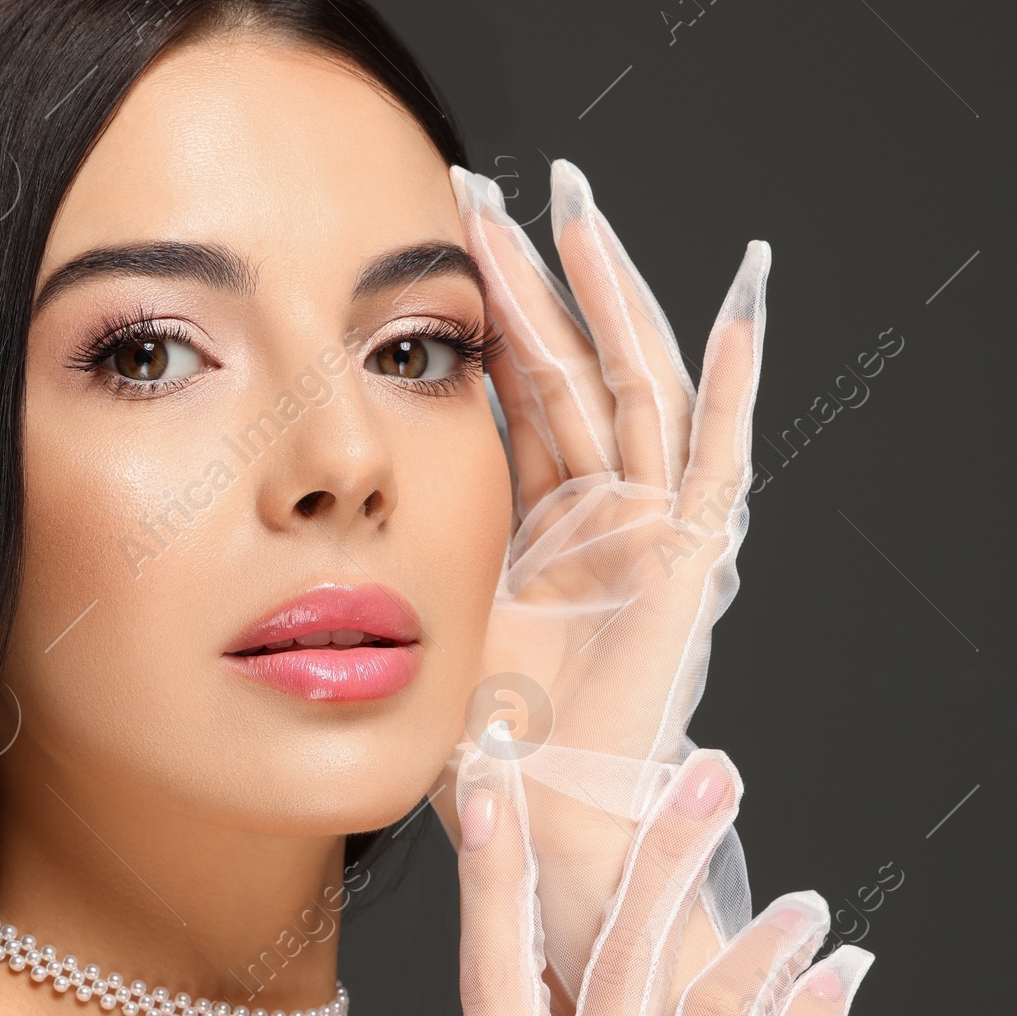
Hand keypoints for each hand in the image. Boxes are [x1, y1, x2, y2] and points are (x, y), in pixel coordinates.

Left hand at [435, 161, 768, 1015]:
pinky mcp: (684, 569)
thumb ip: (364, 565)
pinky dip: (736, 386)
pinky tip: (744, 306)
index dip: (483, 308)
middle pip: (569, 365)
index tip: (438, 223)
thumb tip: (272, 496)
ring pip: (634, 384)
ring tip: (573, 207)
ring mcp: (643, 538)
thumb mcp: (403, 630)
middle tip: (489, 185)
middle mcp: (591, 519)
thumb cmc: (466, 754)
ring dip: (606, 296)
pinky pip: (717, 460)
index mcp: (526, 527)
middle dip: (531, 276)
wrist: (533, 830)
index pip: (512, 388)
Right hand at [458, 745, 867, 1015]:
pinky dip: (817, 1007)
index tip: (497, 775)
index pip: (489, 970)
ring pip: (710, 1002)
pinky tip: (843, 967)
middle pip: (613, 955)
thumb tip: (564, 1009)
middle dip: (661, 852)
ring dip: (766, 936)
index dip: (494, 869)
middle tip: (705, 776)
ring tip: (805, 907)